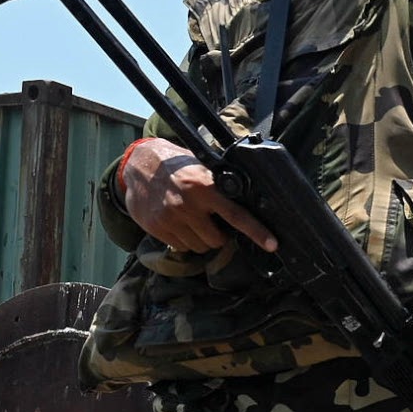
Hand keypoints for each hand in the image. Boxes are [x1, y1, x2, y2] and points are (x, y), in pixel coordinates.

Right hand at [123, 138, 275, 253]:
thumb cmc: (177, 165)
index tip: (272, 244)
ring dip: (202, 240)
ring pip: (199, 247)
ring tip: (196, 222)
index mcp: (205, 187)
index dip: (257, 231)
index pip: (236, 214)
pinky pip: (181, 247)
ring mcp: (171, 218)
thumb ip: (221, 186)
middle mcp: (188, 204)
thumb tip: (249, 201)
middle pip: (217, 240)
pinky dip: (185, 241)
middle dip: (220, 237)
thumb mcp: (202, 167)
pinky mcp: (157, 228)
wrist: (140, 164)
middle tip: (215, 224)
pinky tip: (180, 225)